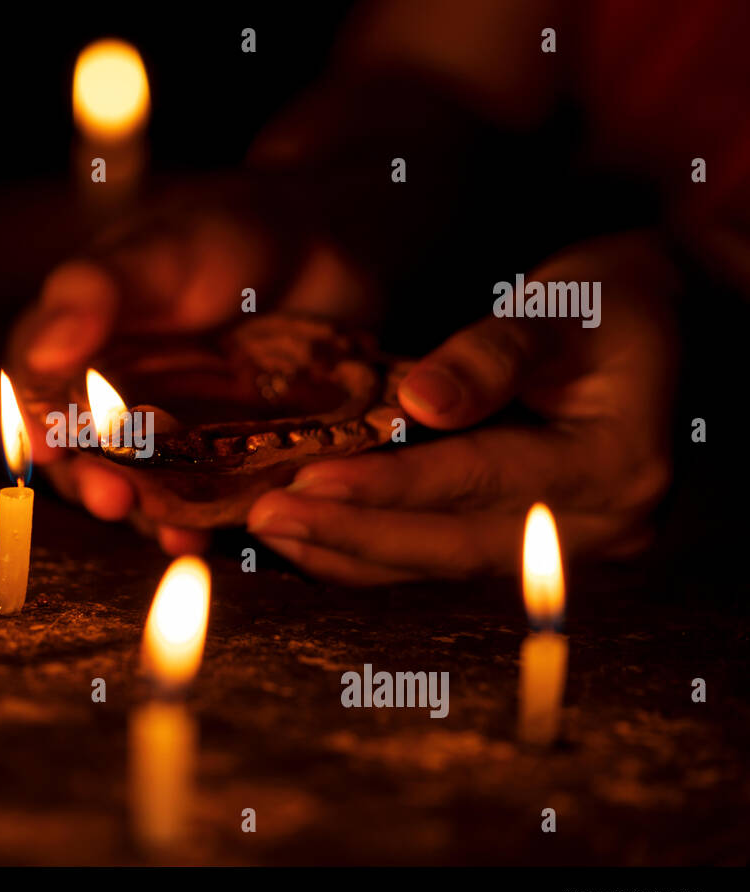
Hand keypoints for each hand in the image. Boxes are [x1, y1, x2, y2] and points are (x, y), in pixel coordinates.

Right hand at [6, 184, 379, 554]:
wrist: (323, 246)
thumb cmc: (226, 233)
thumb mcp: (160, 252)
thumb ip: (97, 293)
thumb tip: (38, 355)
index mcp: (76, 340)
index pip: (33, 389)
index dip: (34, 424)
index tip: (47, 450)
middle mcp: (110, 394)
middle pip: (81, 454)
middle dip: (92, 483)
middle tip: (111, 500)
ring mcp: (164, 432)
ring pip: (136, 486)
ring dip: (143, 516)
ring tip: (166, 533)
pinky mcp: (219, 459)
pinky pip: (197, 501)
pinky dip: (196, 523)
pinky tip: (202, 538)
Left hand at [246, 233, 679, 582]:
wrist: (648, 325)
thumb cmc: (606, 304)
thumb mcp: (560, 307)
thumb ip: (492, 355)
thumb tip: (418, 403)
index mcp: (614, 464)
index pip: (481, 480)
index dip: (390, 486)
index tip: (308, 483)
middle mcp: (596, 527)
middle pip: (454, 544)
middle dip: (352, 535)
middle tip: (265, 519)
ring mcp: (564, 548)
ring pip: (440, 565)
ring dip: (350, 552)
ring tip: (271, 531)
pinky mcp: (528, 546)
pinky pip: (441, 559)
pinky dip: (372, 552)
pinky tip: (311, 540)